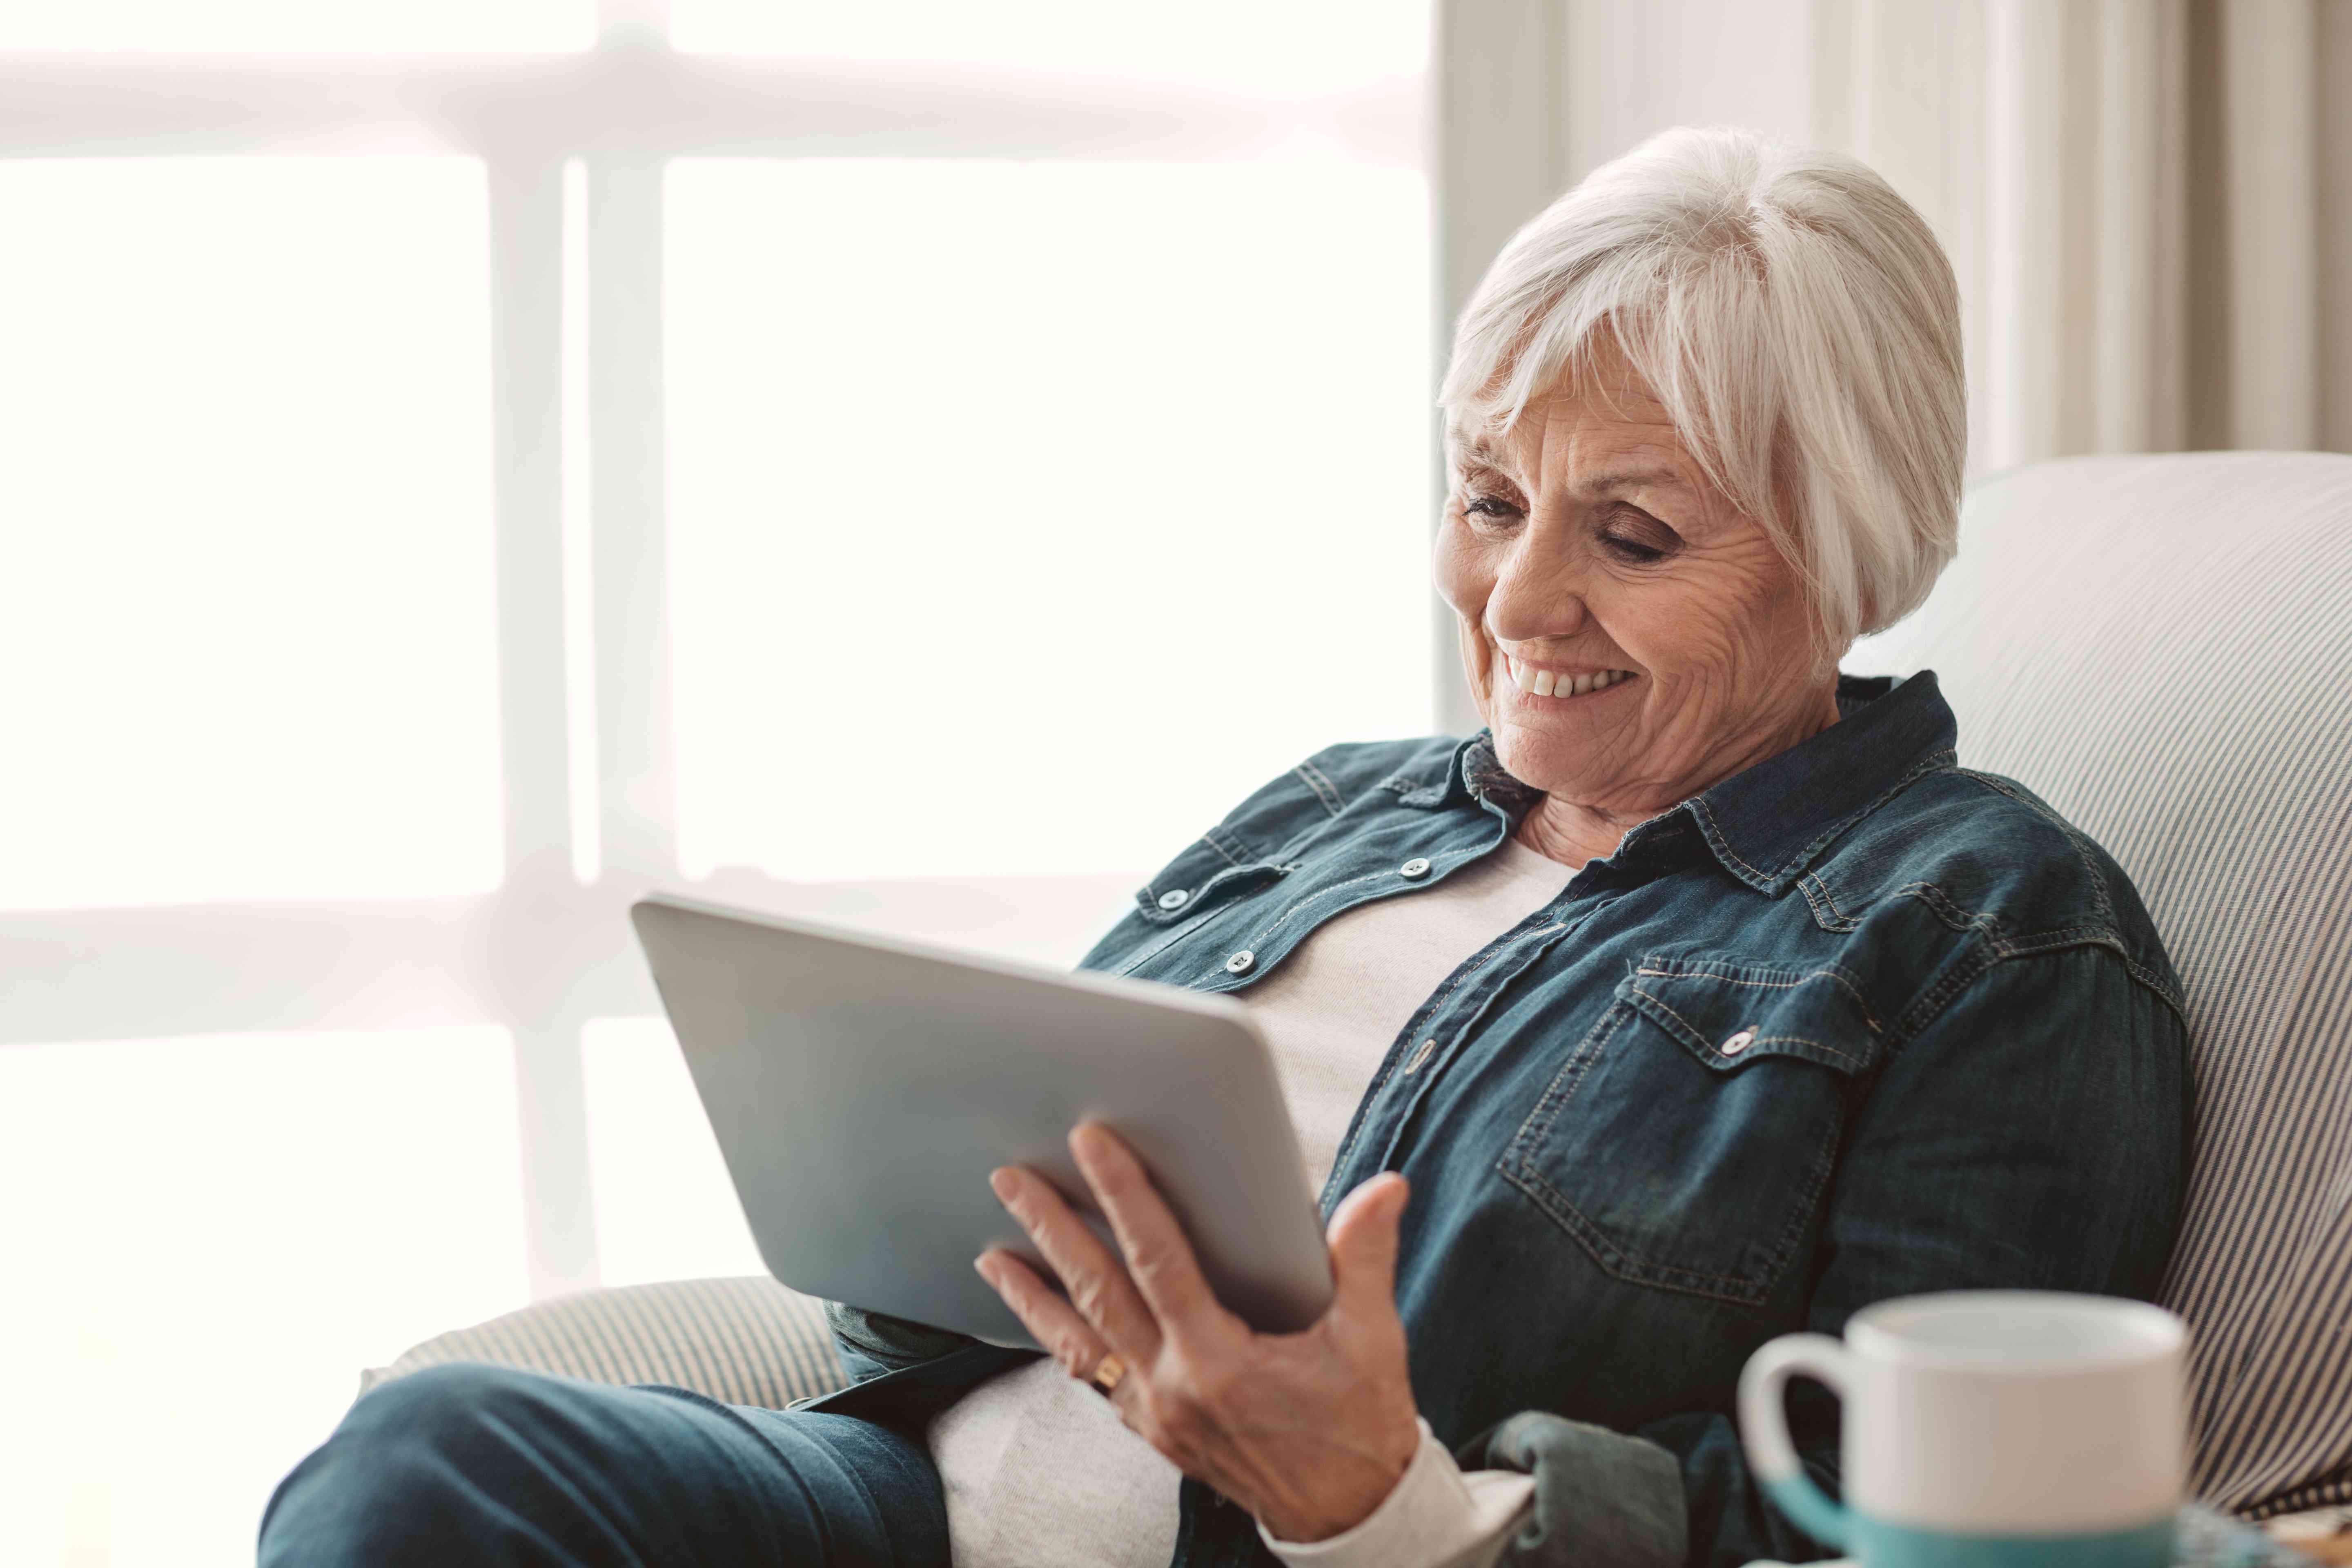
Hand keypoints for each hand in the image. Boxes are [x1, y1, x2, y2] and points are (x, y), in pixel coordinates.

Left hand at [976, 1123, 1421, 1543]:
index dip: (1123, 1196)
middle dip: (1050, 1229)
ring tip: (993, 1254)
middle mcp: (1172, 1389)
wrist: (1348, 1515)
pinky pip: (1092, 1379)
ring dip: (1034, 1293)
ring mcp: (1155, 1414)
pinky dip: (1061, 1341)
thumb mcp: (1372, 1341)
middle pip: (1095, 1294)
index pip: (1157, 1260)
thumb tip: (1384, 1188)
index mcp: (1219, 1362)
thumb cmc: (1359, 1427)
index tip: (1091, 1144)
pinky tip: (1043, 1315)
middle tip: (1012, 1179)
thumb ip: (1366, 1258)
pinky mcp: (1153, 1429)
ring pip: (1077, 1344)